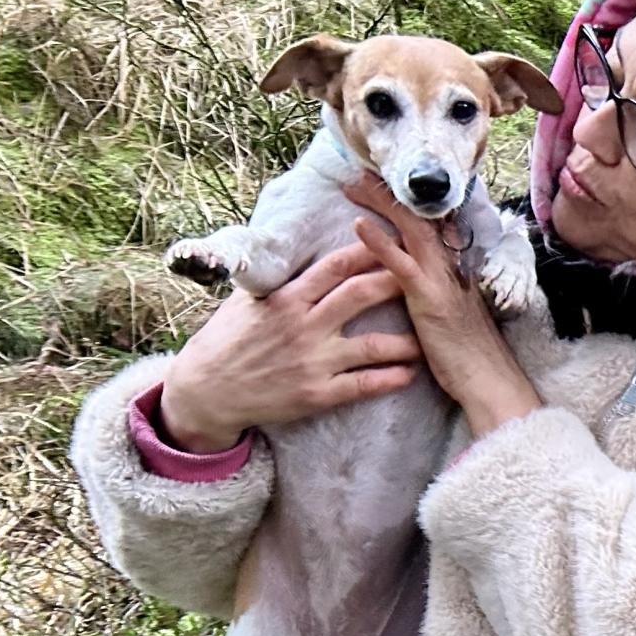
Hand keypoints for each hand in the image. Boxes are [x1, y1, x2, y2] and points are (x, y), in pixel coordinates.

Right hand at [156, 243, 421, 450]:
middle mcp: (304, 326)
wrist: (207, 390)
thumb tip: (292, 246)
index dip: (368, 251)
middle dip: (395, 282)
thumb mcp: (246, 301)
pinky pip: (364, 385)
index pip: (335, 266)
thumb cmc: (227, 341)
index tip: (393, 241)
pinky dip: (390, 379)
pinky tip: (410, 373)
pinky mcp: (318, 394)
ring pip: (373, 345)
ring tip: (428, 337)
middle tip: (422, 277)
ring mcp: (313, 361)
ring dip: (406, 341)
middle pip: (360, 295)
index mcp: (287, 298)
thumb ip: (277, 279)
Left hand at [347, 174, 542, 437]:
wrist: (490, 382)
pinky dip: (380, 242)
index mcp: (454, 269)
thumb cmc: (470, 356)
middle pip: (418, 217)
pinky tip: (359, 224)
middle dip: (387, 193)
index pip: (429, 225)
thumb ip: (438, 291)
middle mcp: (451, 267)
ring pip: (411, 229)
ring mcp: (442, 280)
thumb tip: (418, 279)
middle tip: (359, 173)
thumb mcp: (453, 314)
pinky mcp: (430, 298)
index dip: (404, 203)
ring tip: (354, 184)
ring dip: (381, 204)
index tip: (379, 185)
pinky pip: (402, 265)